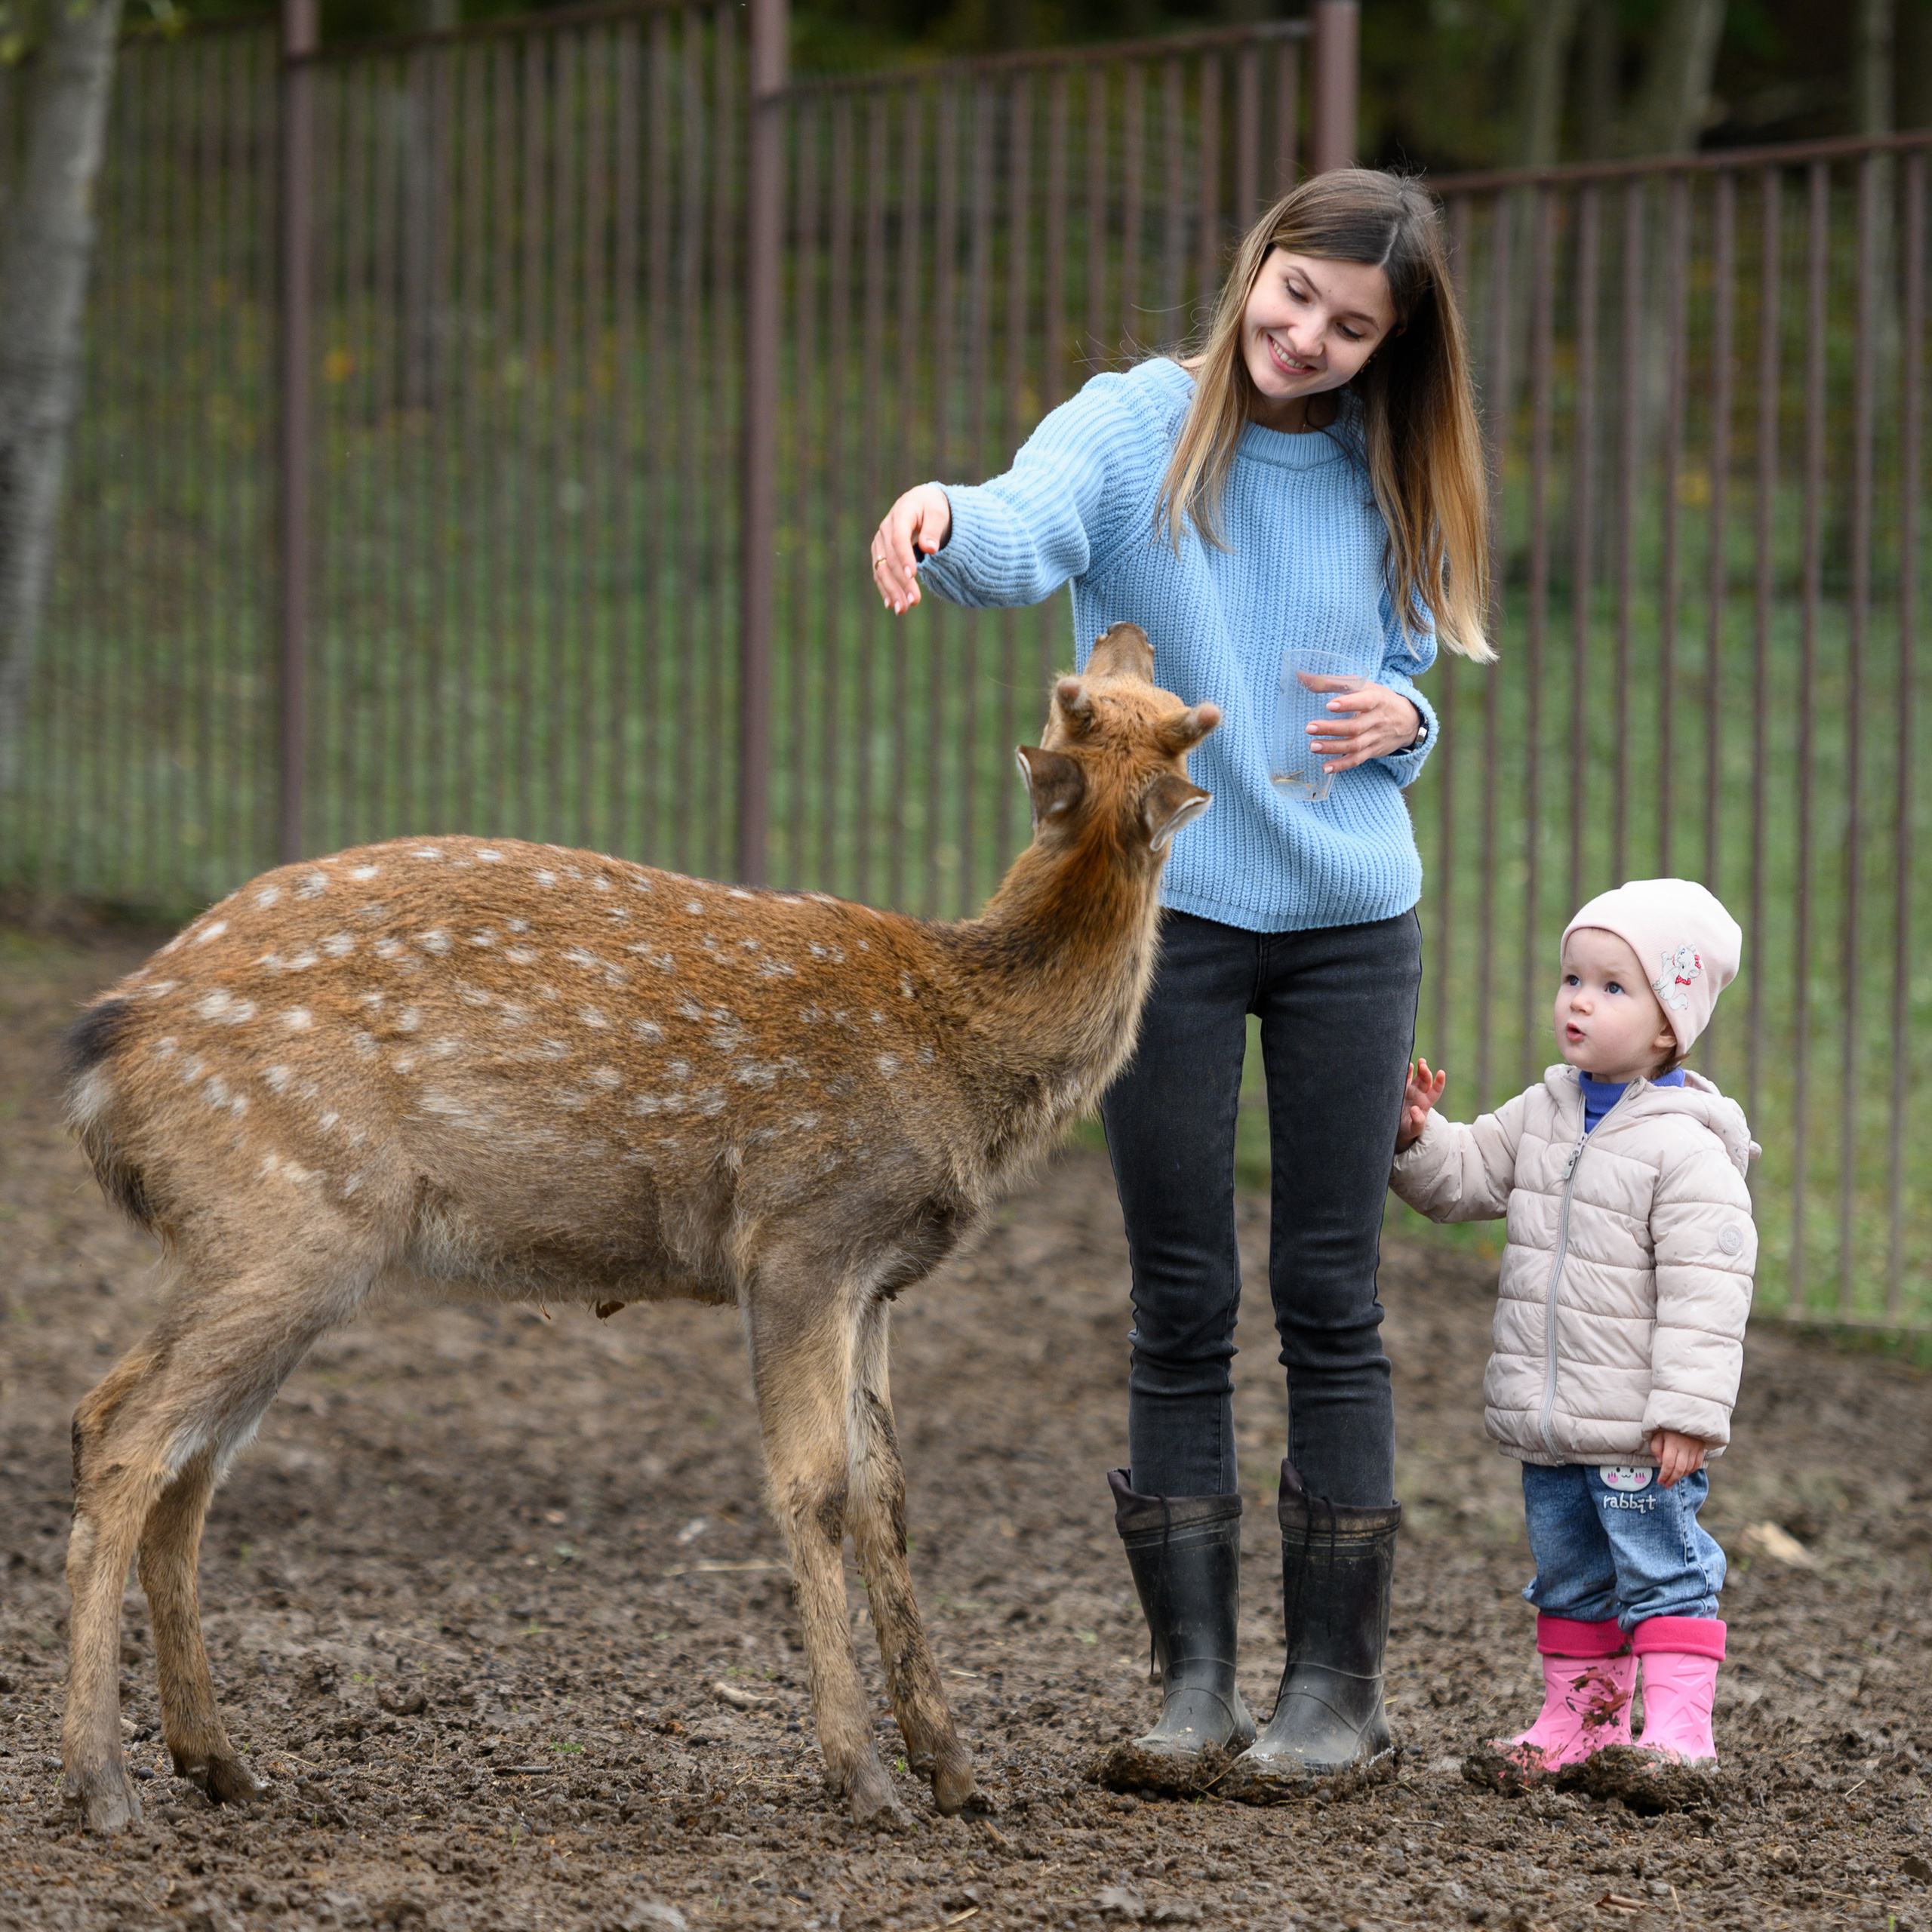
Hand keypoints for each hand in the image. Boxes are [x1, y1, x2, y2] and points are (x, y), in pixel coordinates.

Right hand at [871, 484, 951, 612]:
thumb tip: (930, 549)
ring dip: (892, 590)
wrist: (921, 503)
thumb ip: (933, 529)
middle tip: (914, 601)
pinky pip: (880, 572)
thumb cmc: (933, 508)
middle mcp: (886, 528)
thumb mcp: (938, 513)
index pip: (899, 538)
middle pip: (890, 558)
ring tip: (903, 609)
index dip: (904, 557)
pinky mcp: (880, 553)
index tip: (912, 575)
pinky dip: (885, 588)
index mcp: (901, 513)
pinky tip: (891, 604)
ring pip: (882, 568)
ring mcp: (881, 541)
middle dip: (901, 581)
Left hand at [1306, 682, 1422, 771]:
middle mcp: (1378, 720)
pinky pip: (1357, 760)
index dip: (1348, 704)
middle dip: (1332, 728)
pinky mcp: (1373, 751)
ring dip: (1333, 748)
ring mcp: (1376, 737)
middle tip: (1309, 728)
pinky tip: (1325, 768)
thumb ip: (1333, 682)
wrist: (1408, 720)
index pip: (1364, 702)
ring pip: (1355, 745)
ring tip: (1312, 746)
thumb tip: (1301, 676)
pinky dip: (1341, 765)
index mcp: (1377, 699)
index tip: (1329, 705)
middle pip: (1355, 727)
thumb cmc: (1378, 698)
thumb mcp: (1362, 686)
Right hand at [1396, 1056, 1445, 1150]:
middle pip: (1425, 1081)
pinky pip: (1404, 1078)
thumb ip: (1418, 1121)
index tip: (1441, 1072)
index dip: (1439, 1082)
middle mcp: (1419, 1095)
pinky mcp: (1400, 1090)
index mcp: (1425, 1104)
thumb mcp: (1414, 1129)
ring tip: (1420, 1061)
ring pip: (1417, 1077)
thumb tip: (1415, 1110)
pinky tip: (1407, 1064)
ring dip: (1419, 1068)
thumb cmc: (1408, 1130)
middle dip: (1425, 1072)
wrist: (1397, 1130)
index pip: (1436, 1091)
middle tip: (1423, 1065)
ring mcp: (1410, 1091)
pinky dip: (1406, 1071)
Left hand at [1650, 1429, 1708, 1487]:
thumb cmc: (1668, 1424)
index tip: (1660, 1481)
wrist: (1687, 1413)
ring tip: (1673, 1480)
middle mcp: (1685, 1447)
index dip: (1664, 1475)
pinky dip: (1691, 1470)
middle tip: (1666, 1485)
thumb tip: (1660, 1462)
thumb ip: (1656, 1447)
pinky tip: (1685, 1473)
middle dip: (1672, 1479)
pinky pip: (1697, 1463)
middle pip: (1679, 1469)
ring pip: (1689, 1468)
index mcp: (1672, 1443)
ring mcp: (1694, 1448)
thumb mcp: (1657, 1432)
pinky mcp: (1700, 1448)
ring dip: (1681, 1476)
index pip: (1668, 1464)